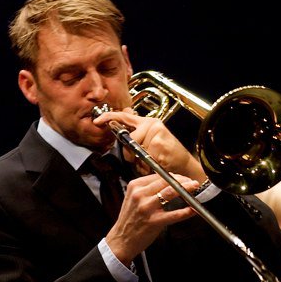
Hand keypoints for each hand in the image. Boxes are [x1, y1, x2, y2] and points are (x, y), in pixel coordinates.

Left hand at [92, 108, 206, 182]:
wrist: (184, 164)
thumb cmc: (166, 154)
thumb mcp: (151, 138)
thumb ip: (136, 131)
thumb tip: (124, 116)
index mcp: (147, 122)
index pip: (125, 116)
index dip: (109, 117)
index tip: (97, 121)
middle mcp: (152, 124)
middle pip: (128, 140)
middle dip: (131, 154)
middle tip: (144, 158)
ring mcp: (156, 133)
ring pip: (135, 150)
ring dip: (140, 161)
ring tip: (152, 161)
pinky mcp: (159, 144)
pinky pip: (144, 157)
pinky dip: (148, 165)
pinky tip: (157, 163)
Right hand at [105, 173, 198, 265]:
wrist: (121, 240)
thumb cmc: (130, 219)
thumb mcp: (133, 198)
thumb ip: (147, 189)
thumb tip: (168, 181)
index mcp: (135, 186)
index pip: (158, 175)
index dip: (174, 176)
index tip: (182, 178)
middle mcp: (140, 195)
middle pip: (166, 181)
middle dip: (182, 180)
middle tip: (192, 182)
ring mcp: (146, 208)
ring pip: (170, 193)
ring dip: (186, 189)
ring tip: (194, 188)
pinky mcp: (154, 221)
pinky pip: (174, 214)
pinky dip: (186, 212)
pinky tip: (193, 209)